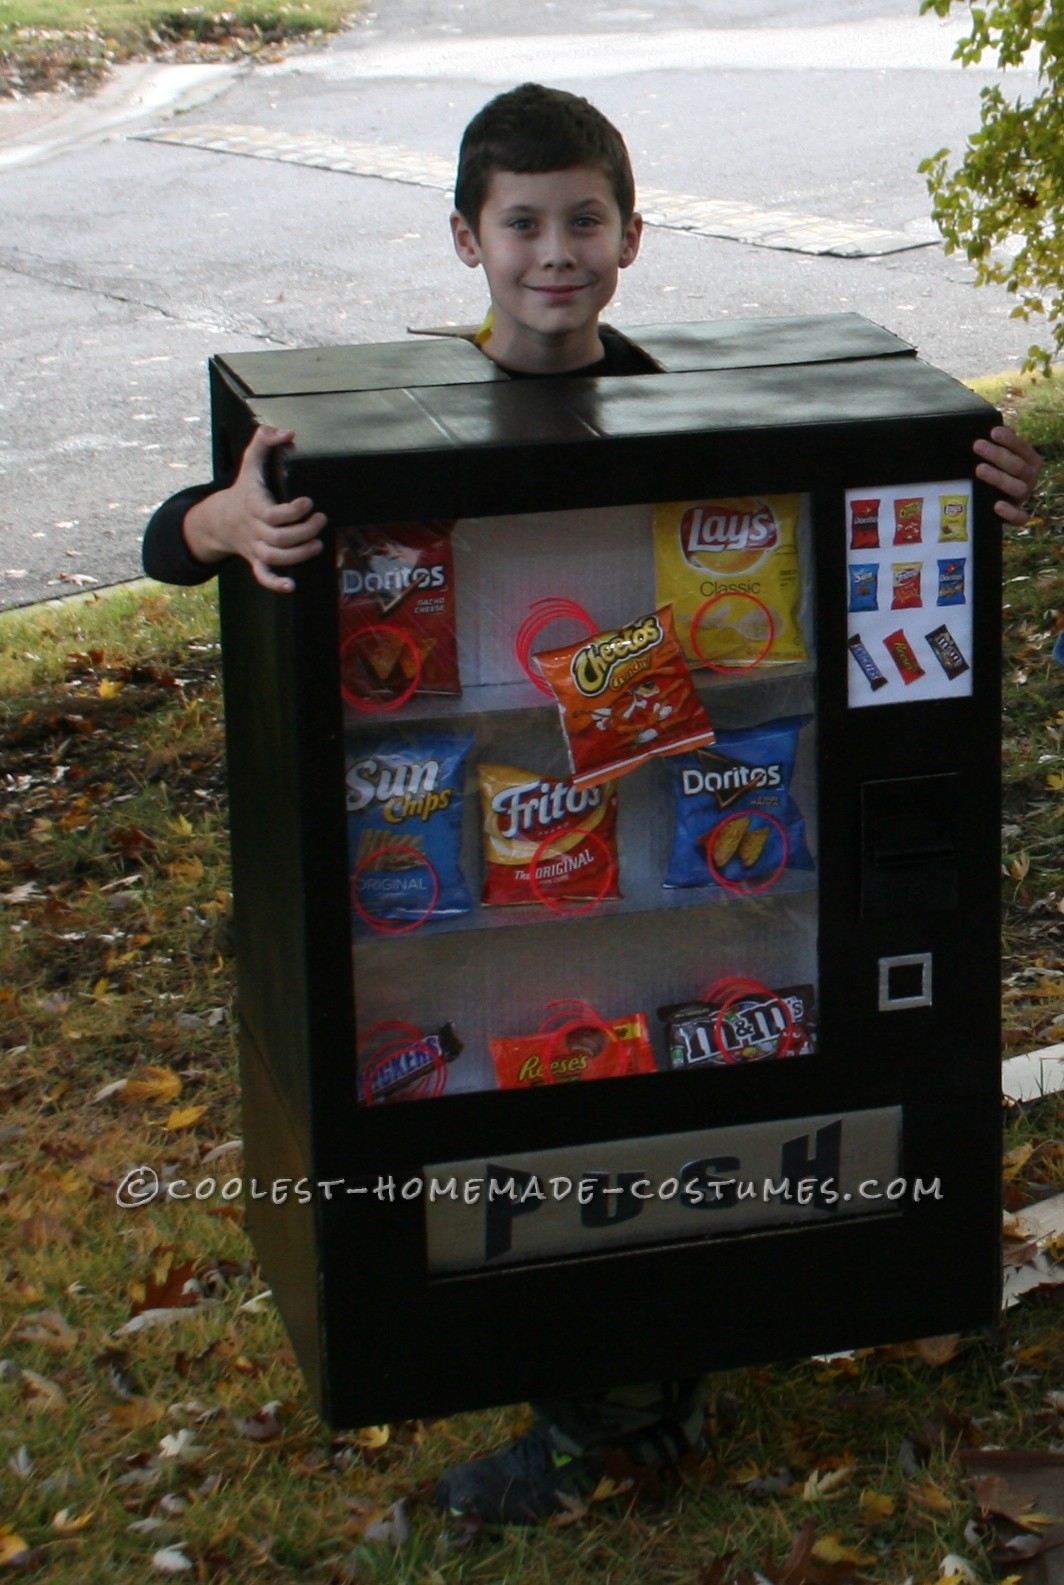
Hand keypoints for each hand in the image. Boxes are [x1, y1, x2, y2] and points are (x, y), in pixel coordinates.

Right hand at [182, 425, 326, 591]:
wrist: (220, 519)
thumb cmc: (245, 488)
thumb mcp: (251, 462)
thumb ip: (265, 440)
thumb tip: (289, 432)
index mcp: (253, 505)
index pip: (273, 515)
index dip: (293, 512)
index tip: (308, 502)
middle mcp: (253, 529)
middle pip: (279, 538)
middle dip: (304, 532)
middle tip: (321, 520)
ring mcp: (255, 547)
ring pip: (276, 558)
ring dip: (299, 555)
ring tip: (318, 545)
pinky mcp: (256, 560)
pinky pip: (262, 577)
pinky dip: (275, 584)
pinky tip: (291, 587)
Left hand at [972, 425, 1042, 525]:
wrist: (992, 502)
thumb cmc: (996, 472)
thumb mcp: (998, 457)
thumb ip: (998, 444)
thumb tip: (993, 427)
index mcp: (1030, 460)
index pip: (1022, 448)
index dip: (1009, 440)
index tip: (992, 432)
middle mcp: (1030, 478)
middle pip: (1017, 466)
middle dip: (997, 455)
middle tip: (977, 445)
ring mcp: (1024, 497)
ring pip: (1017, 487)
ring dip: (998, 478)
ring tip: (979, 469)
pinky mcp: (1017, 516)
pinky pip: (1020, 518)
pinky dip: (1010, 513)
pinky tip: (996, 506)